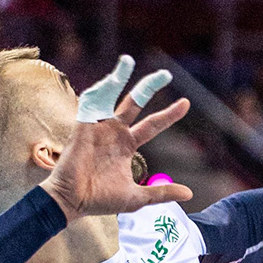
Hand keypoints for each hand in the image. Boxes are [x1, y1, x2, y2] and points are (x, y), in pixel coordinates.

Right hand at [42, 61, 189, 218]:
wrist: (73, 202)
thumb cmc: (100, 200)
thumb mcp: (137, 197)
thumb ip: (161, 192)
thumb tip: (189, 194)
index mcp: (126, 146)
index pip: (152, 125)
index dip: (169, 114)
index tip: (185, 103)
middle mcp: (114, 132)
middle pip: (135, 103)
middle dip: (149, 87)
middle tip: (166, 74)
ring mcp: (98, 127)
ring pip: (111, 95)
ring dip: (118, 77)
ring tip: (128, 61)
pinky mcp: (83, 126)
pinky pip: (92, 102)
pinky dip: (100, 90)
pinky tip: (111, 79)